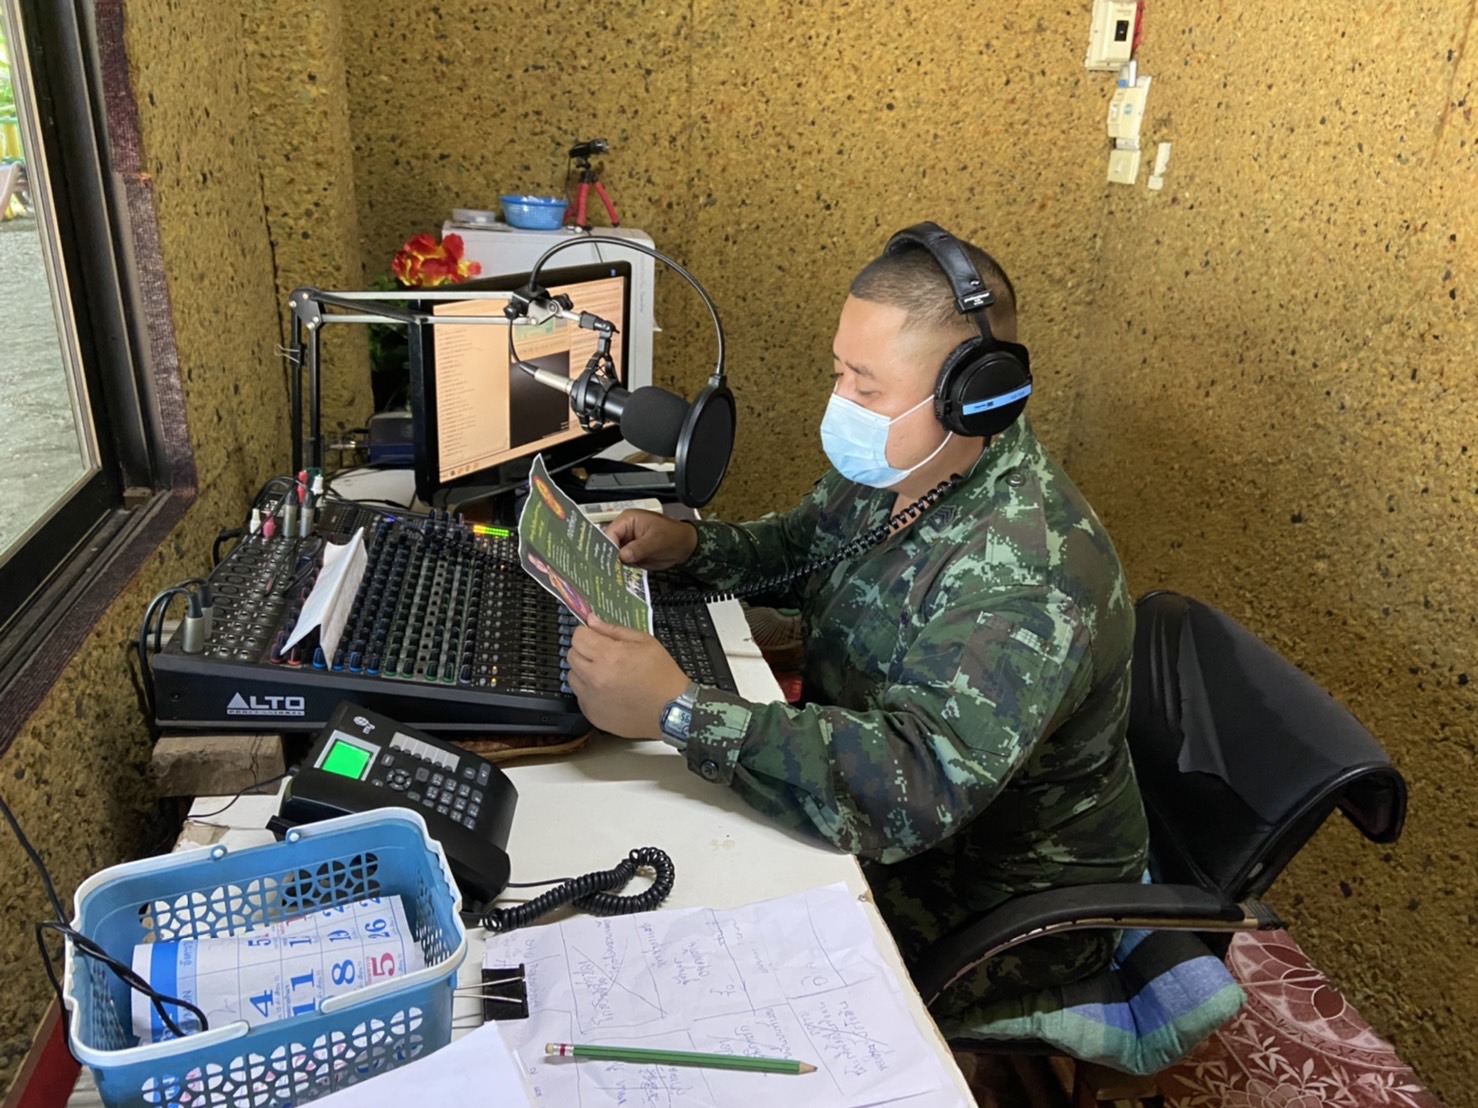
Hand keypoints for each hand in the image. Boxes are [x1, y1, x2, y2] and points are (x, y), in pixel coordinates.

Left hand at [566, 616, 689, 738]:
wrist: (671, 710)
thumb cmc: (661, 675)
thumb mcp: (644, 642)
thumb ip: (614, 630)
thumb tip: (592, 620)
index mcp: (609, 656)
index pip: (578, 637)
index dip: (587, 633)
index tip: (596, 636)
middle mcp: (595, 678)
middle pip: (572, 655)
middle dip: (585, 650)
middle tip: (604, 655)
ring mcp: (591, 698)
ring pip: (572, 676)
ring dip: (584, 671)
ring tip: (606, 674)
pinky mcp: (592, 714)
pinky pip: (579, 695)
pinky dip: (589, 690)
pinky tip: (608, 691)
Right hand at [604, 509, 697, 569]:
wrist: (685, 547)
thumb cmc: (674, 536)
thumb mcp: (656, 541)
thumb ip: (639, 548)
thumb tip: (623, 555)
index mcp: (628, 520)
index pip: (610, 532)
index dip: (607, 546)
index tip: (608, 560)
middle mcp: (625, 531)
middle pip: (608, 545)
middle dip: (608, 558)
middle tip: (608, 571)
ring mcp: (627, 544)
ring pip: (613, 556)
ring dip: (613, 566)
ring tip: (612, 576)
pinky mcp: (631, 556)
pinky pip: (621, 564)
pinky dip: (621, 571)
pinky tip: (619, 578)